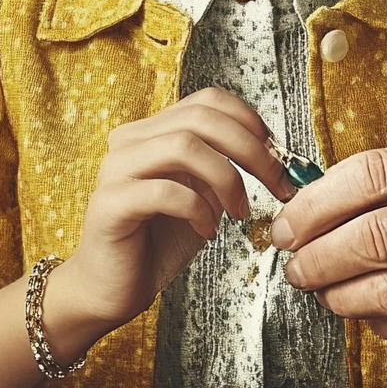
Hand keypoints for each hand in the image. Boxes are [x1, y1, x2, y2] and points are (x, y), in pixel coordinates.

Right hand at [58, 87, 296, 335]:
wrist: (113, 287)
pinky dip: (198, 209)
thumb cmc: (161, 240)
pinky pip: (165, 191)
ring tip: (241, 211)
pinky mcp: (109, 204)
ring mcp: (115, 170)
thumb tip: (274, 154)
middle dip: (251, 149)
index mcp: (154, 131)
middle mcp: (130, 141)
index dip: (250, 120)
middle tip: (277, 182)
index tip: (277, 153)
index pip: (208, 100)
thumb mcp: (205, 195)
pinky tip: (208, 230)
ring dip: (227, 178)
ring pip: (184, 146)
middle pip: (201, 118)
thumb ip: (226, 167)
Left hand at [271, 127, 386, 363]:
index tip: (291, 216)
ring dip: (340, 295)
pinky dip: (384, 324)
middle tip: (293, 261)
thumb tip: (343, 197)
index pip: (377, 173)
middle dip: (315, 254)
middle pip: (374, 235)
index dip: (318, 199)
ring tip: (324, 290)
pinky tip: (372, 313)